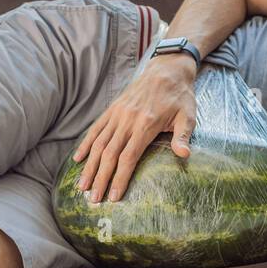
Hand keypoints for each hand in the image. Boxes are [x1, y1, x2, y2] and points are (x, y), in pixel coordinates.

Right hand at [71, 55, 198, 203]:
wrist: (167, 68)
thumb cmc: (180, 95)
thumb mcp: (188, 114)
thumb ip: (183, 135)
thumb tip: (184, 154)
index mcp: (146, 124)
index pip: (128, 157)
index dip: (119, 178)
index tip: (113, 197)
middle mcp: (128, 120)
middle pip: (110, 154)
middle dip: (100, 179)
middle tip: (93, 199)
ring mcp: (118, 114)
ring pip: (99, 143)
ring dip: (89, 166)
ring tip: (82, 186)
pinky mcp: (113, 108)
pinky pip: (96, 128)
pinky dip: (86, 144)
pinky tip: (78, 159)